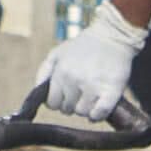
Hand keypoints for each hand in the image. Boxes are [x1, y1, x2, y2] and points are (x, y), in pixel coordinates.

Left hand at [27, 1, 145, 130]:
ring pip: (82, 112)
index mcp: (60, 72)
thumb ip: (44, 72)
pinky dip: (97, 115)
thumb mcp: (58, 53)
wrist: (112, 35)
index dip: (59, 102)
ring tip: (91, 97)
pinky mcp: (111, 90)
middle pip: (67, 109)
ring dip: (86, 108)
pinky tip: (98, 108)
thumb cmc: (83, 46)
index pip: (52, 103)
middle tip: (81, 94)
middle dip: (72, 104)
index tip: (67, 97)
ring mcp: (93, 86)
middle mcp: (74, 80)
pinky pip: (99, 113)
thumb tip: (39, 92)